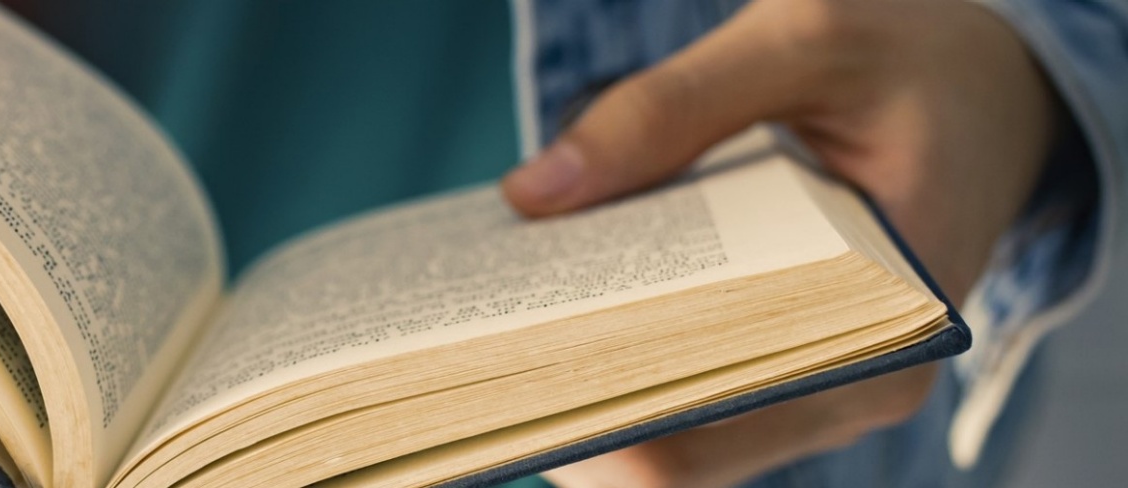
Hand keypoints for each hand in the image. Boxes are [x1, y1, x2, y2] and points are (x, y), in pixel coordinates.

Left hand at [501, 0, 1060, 485]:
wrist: (988, 91)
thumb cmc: (909, 60)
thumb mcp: (808, 42)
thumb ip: (671, 106)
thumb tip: (532, 194)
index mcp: (884, 332)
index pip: (709, 426)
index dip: (596, 406)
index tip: (501, 354)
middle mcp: (847, 387)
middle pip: (669, 435)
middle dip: (567, 386)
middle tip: (470, 322)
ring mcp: (807, 382)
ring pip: (661, 417)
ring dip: (576, 366)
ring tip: (493, 298)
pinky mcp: (772, 355)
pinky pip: (675, 375)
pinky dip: (607, 336)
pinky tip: (544, 282)